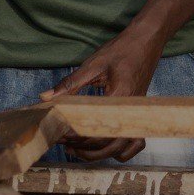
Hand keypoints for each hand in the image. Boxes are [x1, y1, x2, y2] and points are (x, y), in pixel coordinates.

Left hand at [42, 28, 164, 162]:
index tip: (58, 135)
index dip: (76, 137)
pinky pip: (135, 143)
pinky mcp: (139, 115)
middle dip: (84, 150)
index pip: (96, 129)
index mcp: (119, 99)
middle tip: (64, 145)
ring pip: (121, 148)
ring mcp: (138, 116)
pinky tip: (105, 148)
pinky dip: (121, 151)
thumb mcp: (93, 64)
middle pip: (108, 145)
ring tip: (78, 150)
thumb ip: (70, 84)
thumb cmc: (121, 50)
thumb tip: (46, 97)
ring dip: (100, 153)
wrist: (147, 41)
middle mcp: (131, 113)